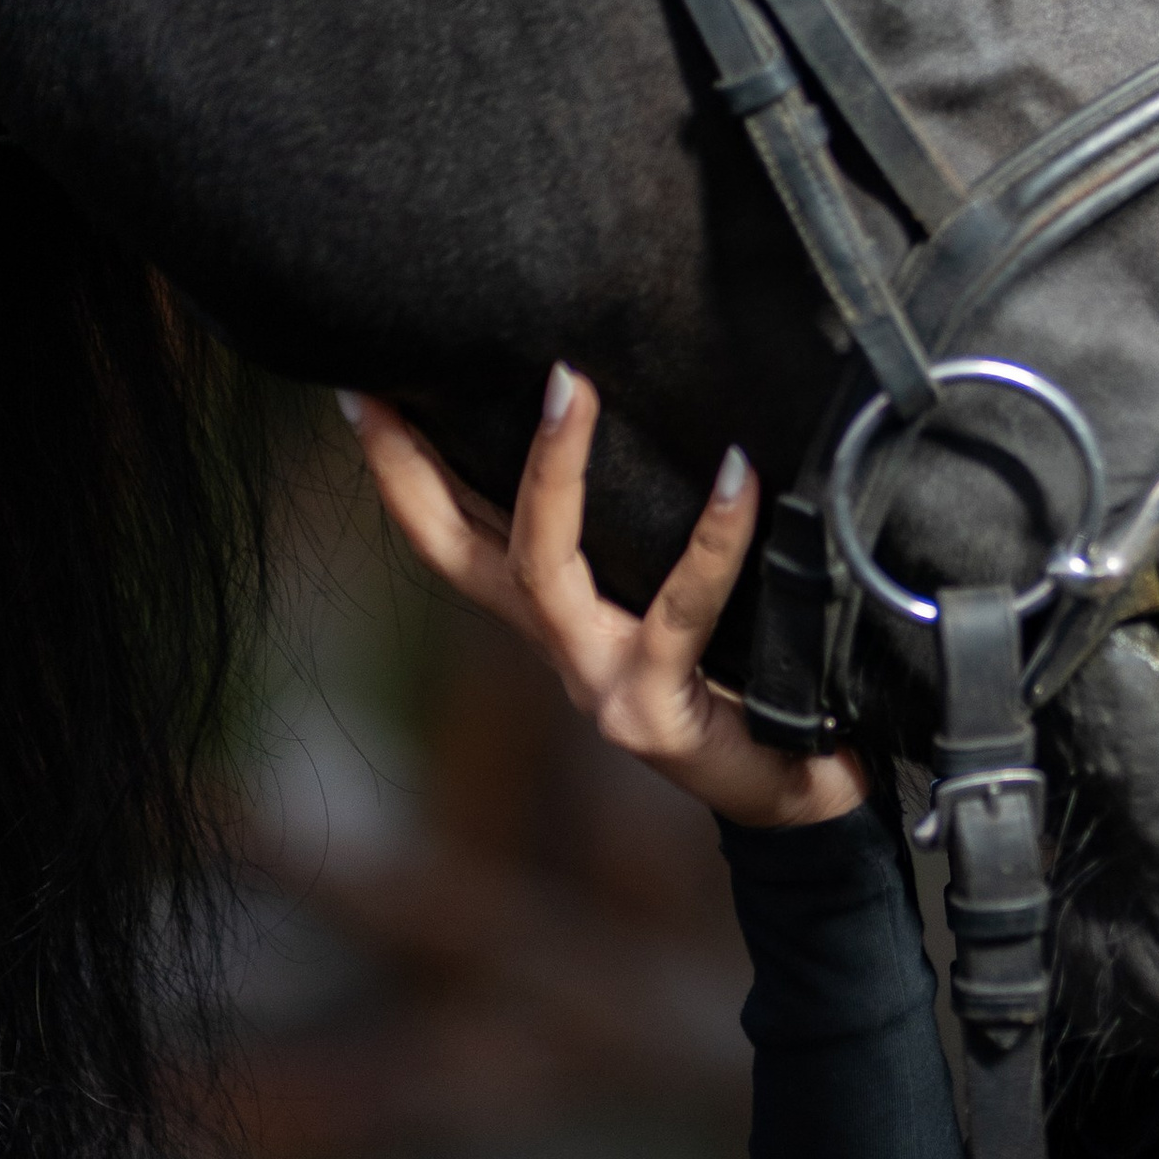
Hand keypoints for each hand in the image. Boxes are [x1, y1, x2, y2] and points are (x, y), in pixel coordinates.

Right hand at [343, 365, 868, 831]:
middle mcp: (559, 647)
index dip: (397, 470)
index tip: (357, 390)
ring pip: (546, 565)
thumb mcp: (676, 599)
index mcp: (553, 618)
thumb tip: (658, 420)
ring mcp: (598, 682)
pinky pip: (683, 611)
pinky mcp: (657, 709)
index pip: (450, 536)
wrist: (802, 785)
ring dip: (555, 468)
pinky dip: (714, 539)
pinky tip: (740, 477)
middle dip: (415, 464)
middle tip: (402, 373)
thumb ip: (648, 537)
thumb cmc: (749, 677)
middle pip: (456, 549)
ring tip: (572, 384)